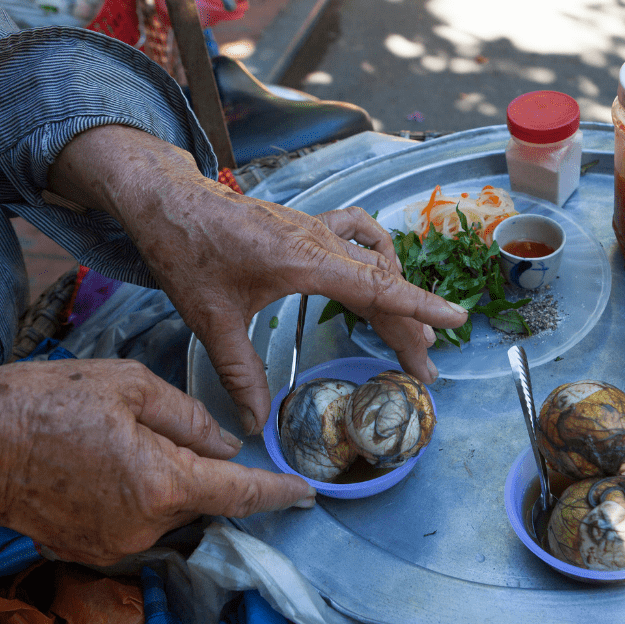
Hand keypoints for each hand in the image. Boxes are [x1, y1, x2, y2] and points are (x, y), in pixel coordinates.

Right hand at [0, 360, 314, 565]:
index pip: (240, 493)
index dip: (278, 492)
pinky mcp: (90, 549)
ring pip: (170, 510)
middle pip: (204, 500)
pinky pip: (137, 522)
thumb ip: (189, 417)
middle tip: (172, 433)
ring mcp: (116, 544)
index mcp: (163, 482)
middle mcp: (146, 525)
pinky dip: (139, 496)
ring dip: (168, 482)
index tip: (306, 493)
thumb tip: (227, 444)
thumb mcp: (128, 384)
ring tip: (123, 443)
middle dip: (207, 471)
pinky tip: (107, 466)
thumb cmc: (46, 402)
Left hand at [48, 125, 468, 433]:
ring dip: (397, 297)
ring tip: (410, 336)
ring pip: (374, 265)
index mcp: (305, 262)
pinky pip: (359, 235)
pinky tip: (380, 270)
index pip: (378, 287)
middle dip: (410, 328)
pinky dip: (377, 255)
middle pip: (383, 286)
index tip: (457, 320)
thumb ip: (240, 374)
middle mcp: (320, 242)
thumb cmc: (186, 251)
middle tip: (424, 371)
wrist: (167, 198)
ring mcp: (317, 229)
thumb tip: (256, 425)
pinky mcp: (308, 226)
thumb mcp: (211, 319)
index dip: (421, 306)